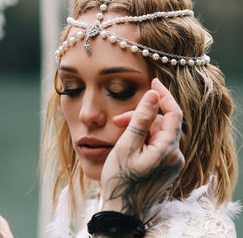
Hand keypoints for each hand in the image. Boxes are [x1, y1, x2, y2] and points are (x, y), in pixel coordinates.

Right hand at [101, 78, 184, 220]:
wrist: (122, 210)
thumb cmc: (121, 179)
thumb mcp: (126, 145)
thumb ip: (141, 119)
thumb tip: (152, 95)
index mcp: (168, 149)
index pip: (173, 113)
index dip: (163, 95)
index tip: (152, 81)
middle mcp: (175, 156)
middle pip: (162, 125)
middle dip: (141, 118)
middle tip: (118, 120)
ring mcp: (171, 163)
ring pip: (158, 135)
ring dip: (140, 129)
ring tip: (119, 134)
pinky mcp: (165, 168)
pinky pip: (157, 145)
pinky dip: (144, 140)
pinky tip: (129, 144)